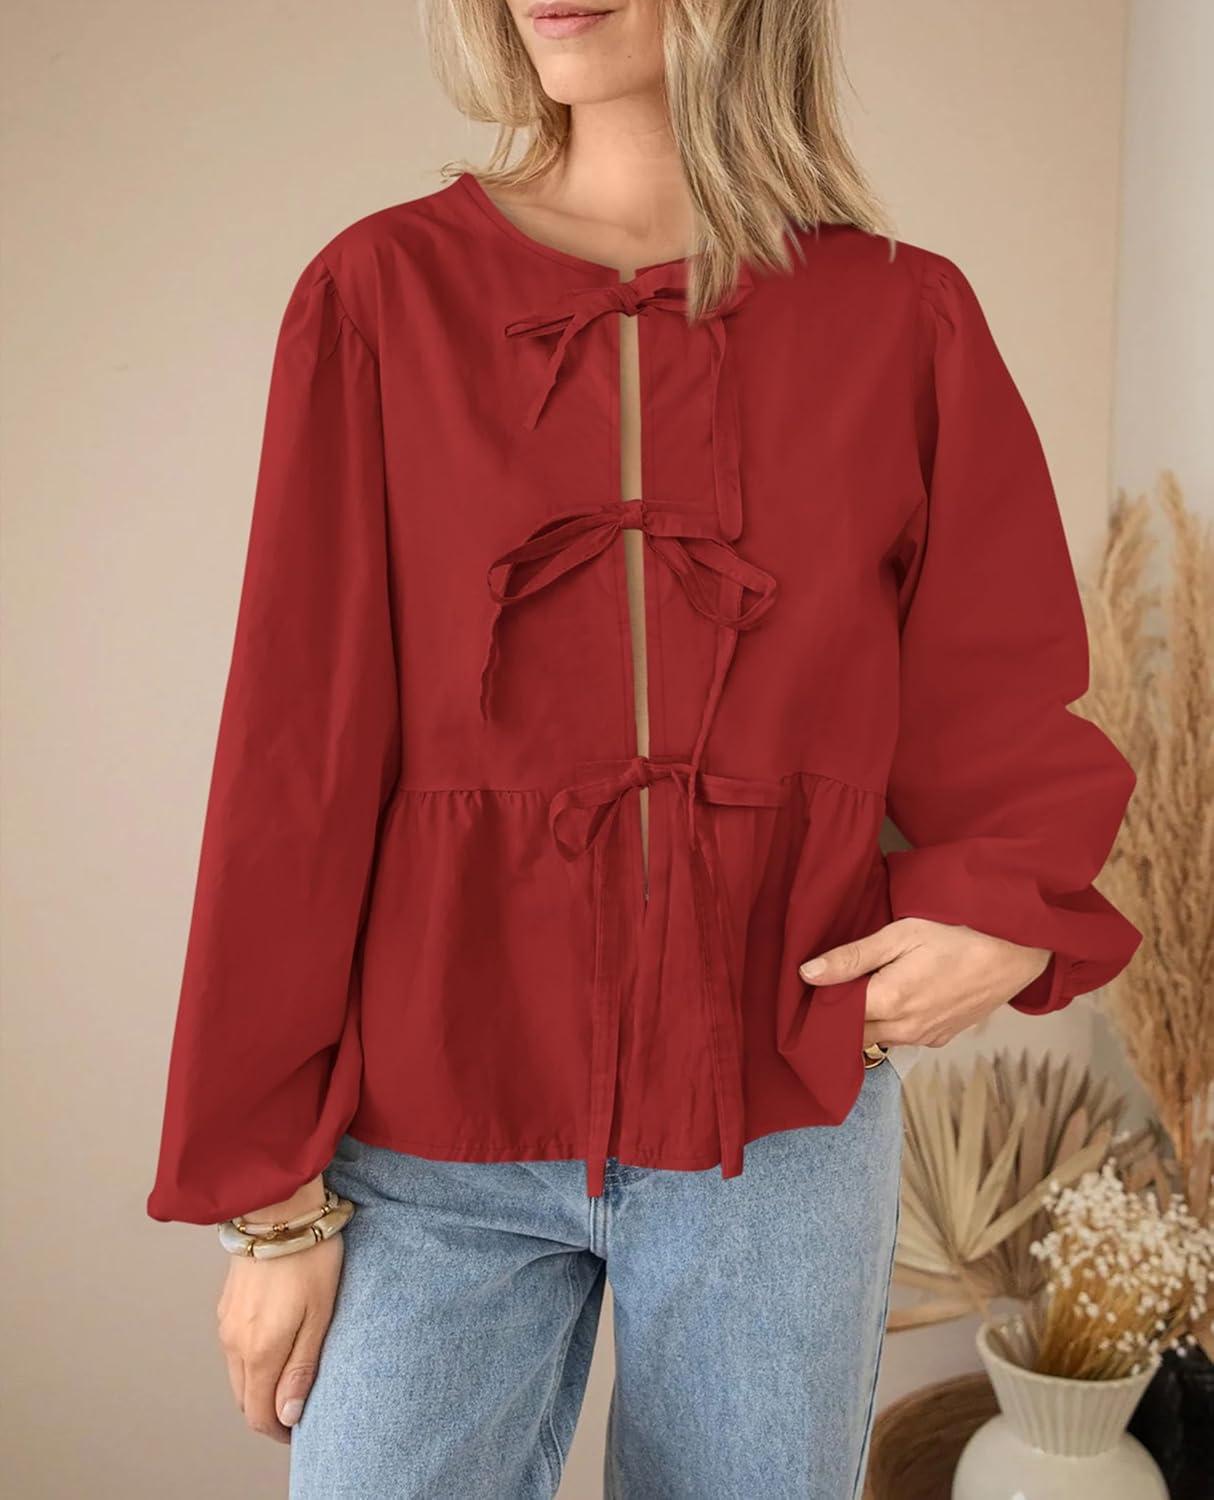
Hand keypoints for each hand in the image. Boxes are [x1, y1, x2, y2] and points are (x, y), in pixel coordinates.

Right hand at [216, 1193, 342, 1441]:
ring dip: (258, 1386)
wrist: (279, 1209)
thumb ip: (301, 1367)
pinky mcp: (225, 1306)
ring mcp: (226, 1323)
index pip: (259, 1414)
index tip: (299, 1430)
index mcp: (260, 1350)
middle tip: (297, 1405)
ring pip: (237, 1376)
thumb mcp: (319, 1314)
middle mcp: (235, 1342)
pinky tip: (274, 1345)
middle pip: (245, 1399)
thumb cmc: (309, 1257)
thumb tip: (287, 1415)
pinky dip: (250, 1361)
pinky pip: (233, 1350)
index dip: (278, 1430)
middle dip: (267, 1411)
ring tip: (289, 1376)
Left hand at [799, 917, 1051, 1049]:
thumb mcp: (901, 934)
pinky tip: (893, 997)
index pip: (833, 1019)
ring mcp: (926, 1038)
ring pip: (878, 1038)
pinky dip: (890, 1024)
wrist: (1017, 950)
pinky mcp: (943, 1037)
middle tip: (829, 987)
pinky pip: (903, 1038)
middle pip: (853, 1035)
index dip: (816, 1005)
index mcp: (889, 1003)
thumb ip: (853, 957)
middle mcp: (905, 1030)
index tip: (807, 989)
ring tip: (859, 989)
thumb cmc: (959, 932)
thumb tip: (807, 974)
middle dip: (836, 1018)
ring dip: (864, 1021)